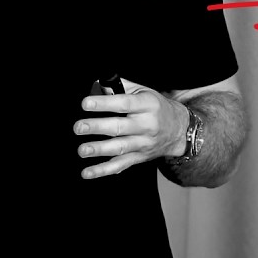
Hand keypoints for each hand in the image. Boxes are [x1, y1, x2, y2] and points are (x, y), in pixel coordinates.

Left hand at [74, 78, 188, 178]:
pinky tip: (87, 172)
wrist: (179, 130)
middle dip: (97, 127)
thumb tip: (98, 85)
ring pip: (119, 148)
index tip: (86, 103)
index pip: (124, 103)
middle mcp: (146, 125)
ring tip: (82, 150)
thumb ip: (121, 87)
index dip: (104, 103)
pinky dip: (102, 170)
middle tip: (79, 127)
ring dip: (99, 150)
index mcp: (147, 105)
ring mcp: (143, 144)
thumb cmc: (157, 107)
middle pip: (120, 127)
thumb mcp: (144, 91)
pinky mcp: (139, 158)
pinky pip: (120, 165)